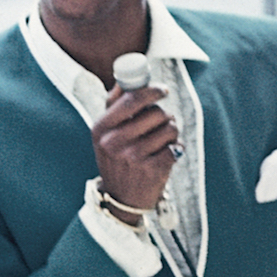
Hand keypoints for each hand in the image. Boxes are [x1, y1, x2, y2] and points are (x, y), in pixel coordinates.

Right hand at [91, 84, 181, 215]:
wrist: (122, 197)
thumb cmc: (116, 158)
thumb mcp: (105, 134)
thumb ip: (114, 105)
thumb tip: (126, 78)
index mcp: (100, 129)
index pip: (132, 99)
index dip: (152, 91)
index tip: (163, 90)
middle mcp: (114, 143)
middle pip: (155, 112)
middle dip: (163, 115)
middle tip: (160, 123)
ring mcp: (134, 157)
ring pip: (169, 127)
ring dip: (171, 131)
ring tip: (161, 141)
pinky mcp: (154, 169)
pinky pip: (176, 145)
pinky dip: (175, 148)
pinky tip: (165, 155)